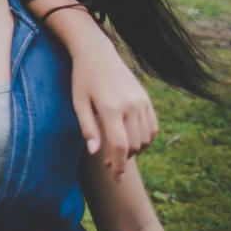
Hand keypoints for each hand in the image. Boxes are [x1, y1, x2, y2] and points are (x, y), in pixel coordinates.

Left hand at [70, 30, 157, 178]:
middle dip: (124, 159)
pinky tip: (132, 140)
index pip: (120, 146)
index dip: (119, 164)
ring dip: (136, 150)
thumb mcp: (78, 103)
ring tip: (119, 151)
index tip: (115, 176)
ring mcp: (141, 102)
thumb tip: (95, 153)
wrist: (97, 54)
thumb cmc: (82, 79)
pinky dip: (146, 138)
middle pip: (135, 145)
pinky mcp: (147, 99)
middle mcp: (130, 105)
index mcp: (110, 107)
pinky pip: (153, 127)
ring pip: (146, 138)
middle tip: (109, 163)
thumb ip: (88, 128)